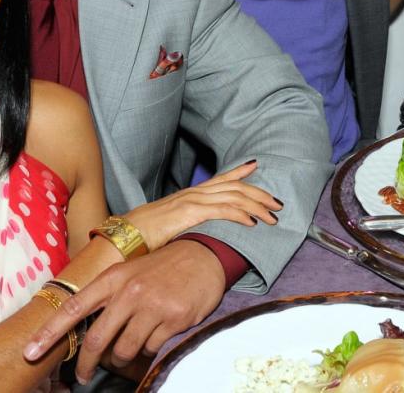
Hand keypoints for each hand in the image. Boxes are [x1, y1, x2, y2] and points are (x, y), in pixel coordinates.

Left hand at [23, 241, 226, 383]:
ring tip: (131, 347)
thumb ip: (107, 296)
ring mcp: (151, 306)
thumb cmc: (161, 267)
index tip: (31, 352)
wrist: (202, 255)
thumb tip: (85, 328)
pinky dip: (150, 349)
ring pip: (124, 350)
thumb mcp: (129, 272)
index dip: (50, 332)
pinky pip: (151, 349)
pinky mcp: (173, 319)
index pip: (73, 308)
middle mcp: (129, 291)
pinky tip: (157, 335)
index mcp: (113, 279)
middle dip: (86, 364)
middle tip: (83, 375)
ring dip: (123, 357)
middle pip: (97, 340)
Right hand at [123, 160, 280, 249]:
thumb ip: (188, 223)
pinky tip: (252, 223)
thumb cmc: (145, 234)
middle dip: (259, 194)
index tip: (256, 166)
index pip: (221, 179)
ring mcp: (192, 201)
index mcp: (191, 194)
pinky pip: (221, 211)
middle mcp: (194, 193)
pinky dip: (240, 215)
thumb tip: (203, 232)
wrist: (125, 236)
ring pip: (233, 197)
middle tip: (278, 203)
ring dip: (256, 206)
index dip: (240, 172)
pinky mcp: (189, 214)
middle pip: (235, 187)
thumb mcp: (172, 224)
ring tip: (272, 216)